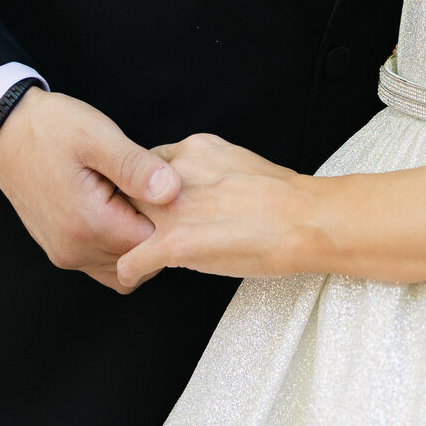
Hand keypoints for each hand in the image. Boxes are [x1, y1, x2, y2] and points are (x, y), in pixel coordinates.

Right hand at [0, 87, 180, 292]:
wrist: (5, 133)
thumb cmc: (51, 128)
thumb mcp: (97, 136)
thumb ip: (135, 167)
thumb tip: (172, 191)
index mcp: (88, 224)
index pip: (153, 243)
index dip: (169, 216)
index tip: (166, 185)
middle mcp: (75, 251)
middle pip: (140, 261)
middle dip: (156, 231)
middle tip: (153, 188)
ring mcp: (66, 255)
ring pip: (122, 267)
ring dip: (137, 239)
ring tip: (135, 195)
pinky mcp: (62, 250)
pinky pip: (103, 262)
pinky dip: (118, 243)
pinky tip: (119, 206)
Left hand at [117, 133, 314, 291]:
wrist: (302, 220)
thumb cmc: (283, 197)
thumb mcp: (237, 160)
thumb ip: (206, 168)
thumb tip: (197, 185)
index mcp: (194, 149)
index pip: (147, 162)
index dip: (146, 186)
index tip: (149, 202)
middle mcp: (177, 173)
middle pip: (130, 188)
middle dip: (132, 210)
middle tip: (138, 228)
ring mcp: (173, 209)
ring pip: (123, 222)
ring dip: (127, 238)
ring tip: (134, 252)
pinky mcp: (173, 244)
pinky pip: (130, 262)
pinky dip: (130, 272)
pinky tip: (135, 276)